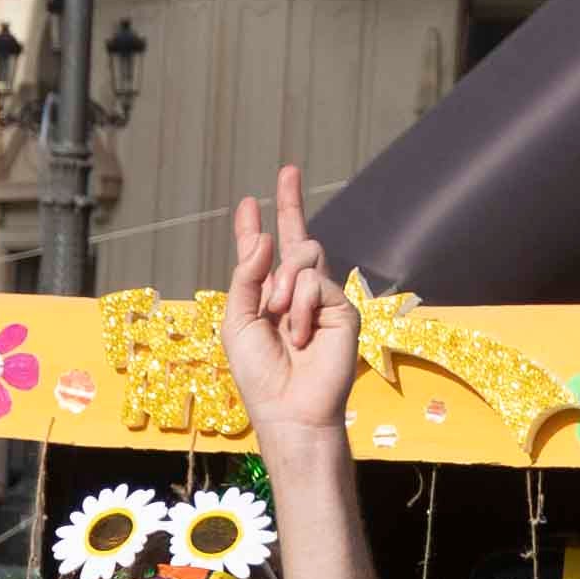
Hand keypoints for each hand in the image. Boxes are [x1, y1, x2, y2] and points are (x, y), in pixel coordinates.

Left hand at [222, 166, 361, 441]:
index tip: (250, 202)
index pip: (263, 256)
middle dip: (290, 201)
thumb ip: (246, 276)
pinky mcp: (342, 309)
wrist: (289, 408)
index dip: (256, 227)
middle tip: (288, 169)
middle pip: (296, 237)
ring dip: (283, 285)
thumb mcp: (237, 321)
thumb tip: (265, 239)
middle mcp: (296, 295)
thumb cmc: (259, 374)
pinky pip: (316, 283)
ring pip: (303, 256)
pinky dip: (301, 307)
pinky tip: (301, 335)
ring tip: (280, 319)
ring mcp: (322, 300)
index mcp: (266, 298)